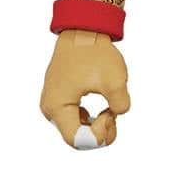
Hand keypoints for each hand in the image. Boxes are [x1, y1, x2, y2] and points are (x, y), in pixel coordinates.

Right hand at [40, 29, 130, 148]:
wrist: (83, 30)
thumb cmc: (94, 52)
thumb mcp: (114, 79)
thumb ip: (121, 105)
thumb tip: (117, 114)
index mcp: (57, 106)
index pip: (77, 140)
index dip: (99, 135)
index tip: (110, 114)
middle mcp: (50, 109)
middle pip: (76, 138)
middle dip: (99, 131)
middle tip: (113, 112)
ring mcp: (53, 104)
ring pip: (77, 131)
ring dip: (97, 126)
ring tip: (109, 108)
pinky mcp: (59, 100)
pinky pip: (75, 121)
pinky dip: (91, 119)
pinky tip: (103, 108)